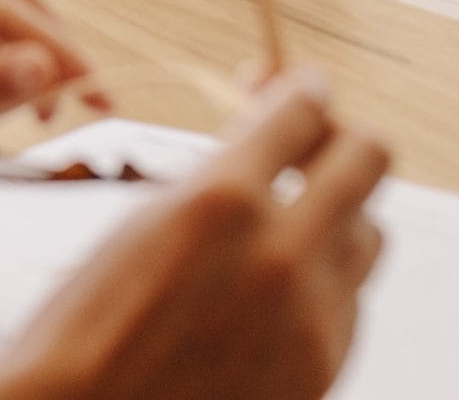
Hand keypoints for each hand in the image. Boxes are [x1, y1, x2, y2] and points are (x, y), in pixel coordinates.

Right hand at [0, 75, 388, 399]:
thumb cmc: (88, 325)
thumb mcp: (147, 221)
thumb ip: (221, 176)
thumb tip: (270, 132)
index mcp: (221, 199)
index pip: (303, 108)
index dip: (301, 89)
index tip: (297, 89)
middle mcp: (281, 254)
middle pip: (368, 158)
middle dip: (339, 138)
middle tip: (309, 146)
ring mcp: (311, 318)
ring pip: (370, 233)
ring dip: (337, 217)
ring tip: (286, 227)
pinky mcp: (323, 369)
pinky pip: (351, 302)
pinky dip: (324, 285)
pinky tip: (275, 294)